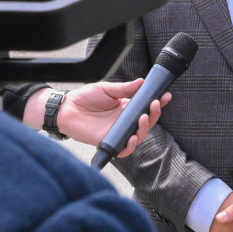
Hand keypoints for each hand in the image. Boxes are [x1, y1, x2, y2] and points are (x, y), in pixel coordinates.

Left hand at [24, 81, 170, 155]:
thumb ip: (124, 88)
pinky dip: (130, 145)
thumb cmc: (85, 97)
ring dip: (145, 128)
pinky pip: (124, 149)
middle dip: (155, 114)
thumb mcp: (106, 88)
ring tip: (143, 118)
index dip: (158, 102)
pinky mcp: (109, 142)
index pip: (146, 106)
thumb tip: (141, 82)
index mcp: (126, 107)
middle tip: (154, 105)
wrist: (67, 108)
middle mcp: (125, 121)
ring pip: (139, 136)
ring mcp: (118, 132)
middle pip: (147, 122)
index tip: (165, 95)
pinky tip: (132, 137)